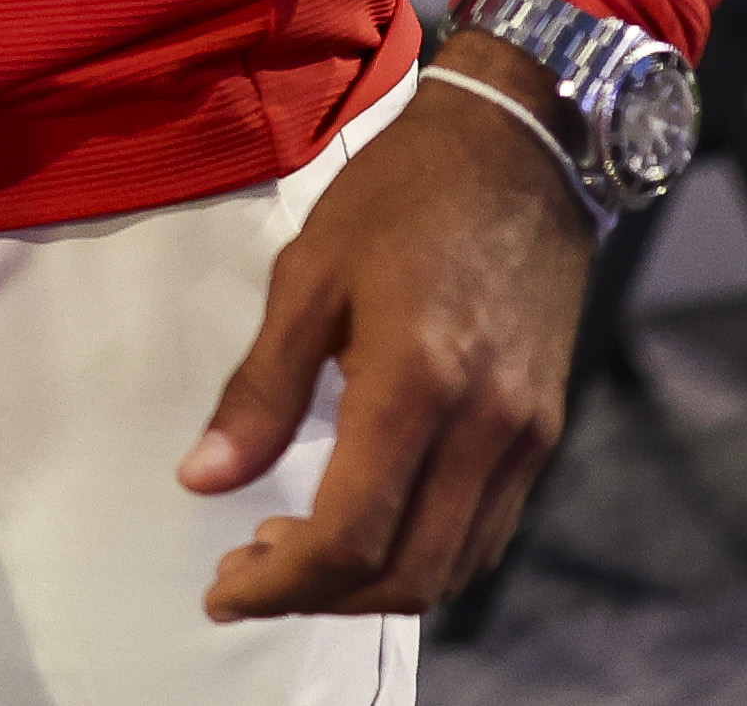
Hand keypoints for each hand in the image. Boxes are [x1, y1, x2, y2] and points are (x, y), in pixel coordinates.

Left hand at [185, 31, 599, 622]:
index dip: (281, 583)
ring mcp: (525, 434)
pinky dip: (423, 556)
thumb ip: (259, 388)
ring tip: (296, 554)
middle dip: (318, 597)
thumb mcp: (309, 274)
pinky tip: (369, 524)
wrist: (522, 148)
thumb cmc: (403, 195)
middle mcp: (485, 426)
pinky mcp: (543, 429)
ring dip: (371, 586)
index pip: (350, 534)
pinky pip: (486, 532)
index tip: (225, 589)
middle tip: (249, 572)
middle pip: (405, 572)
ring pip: (452, 567)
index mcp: (416, 382)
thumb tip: (203, 476)